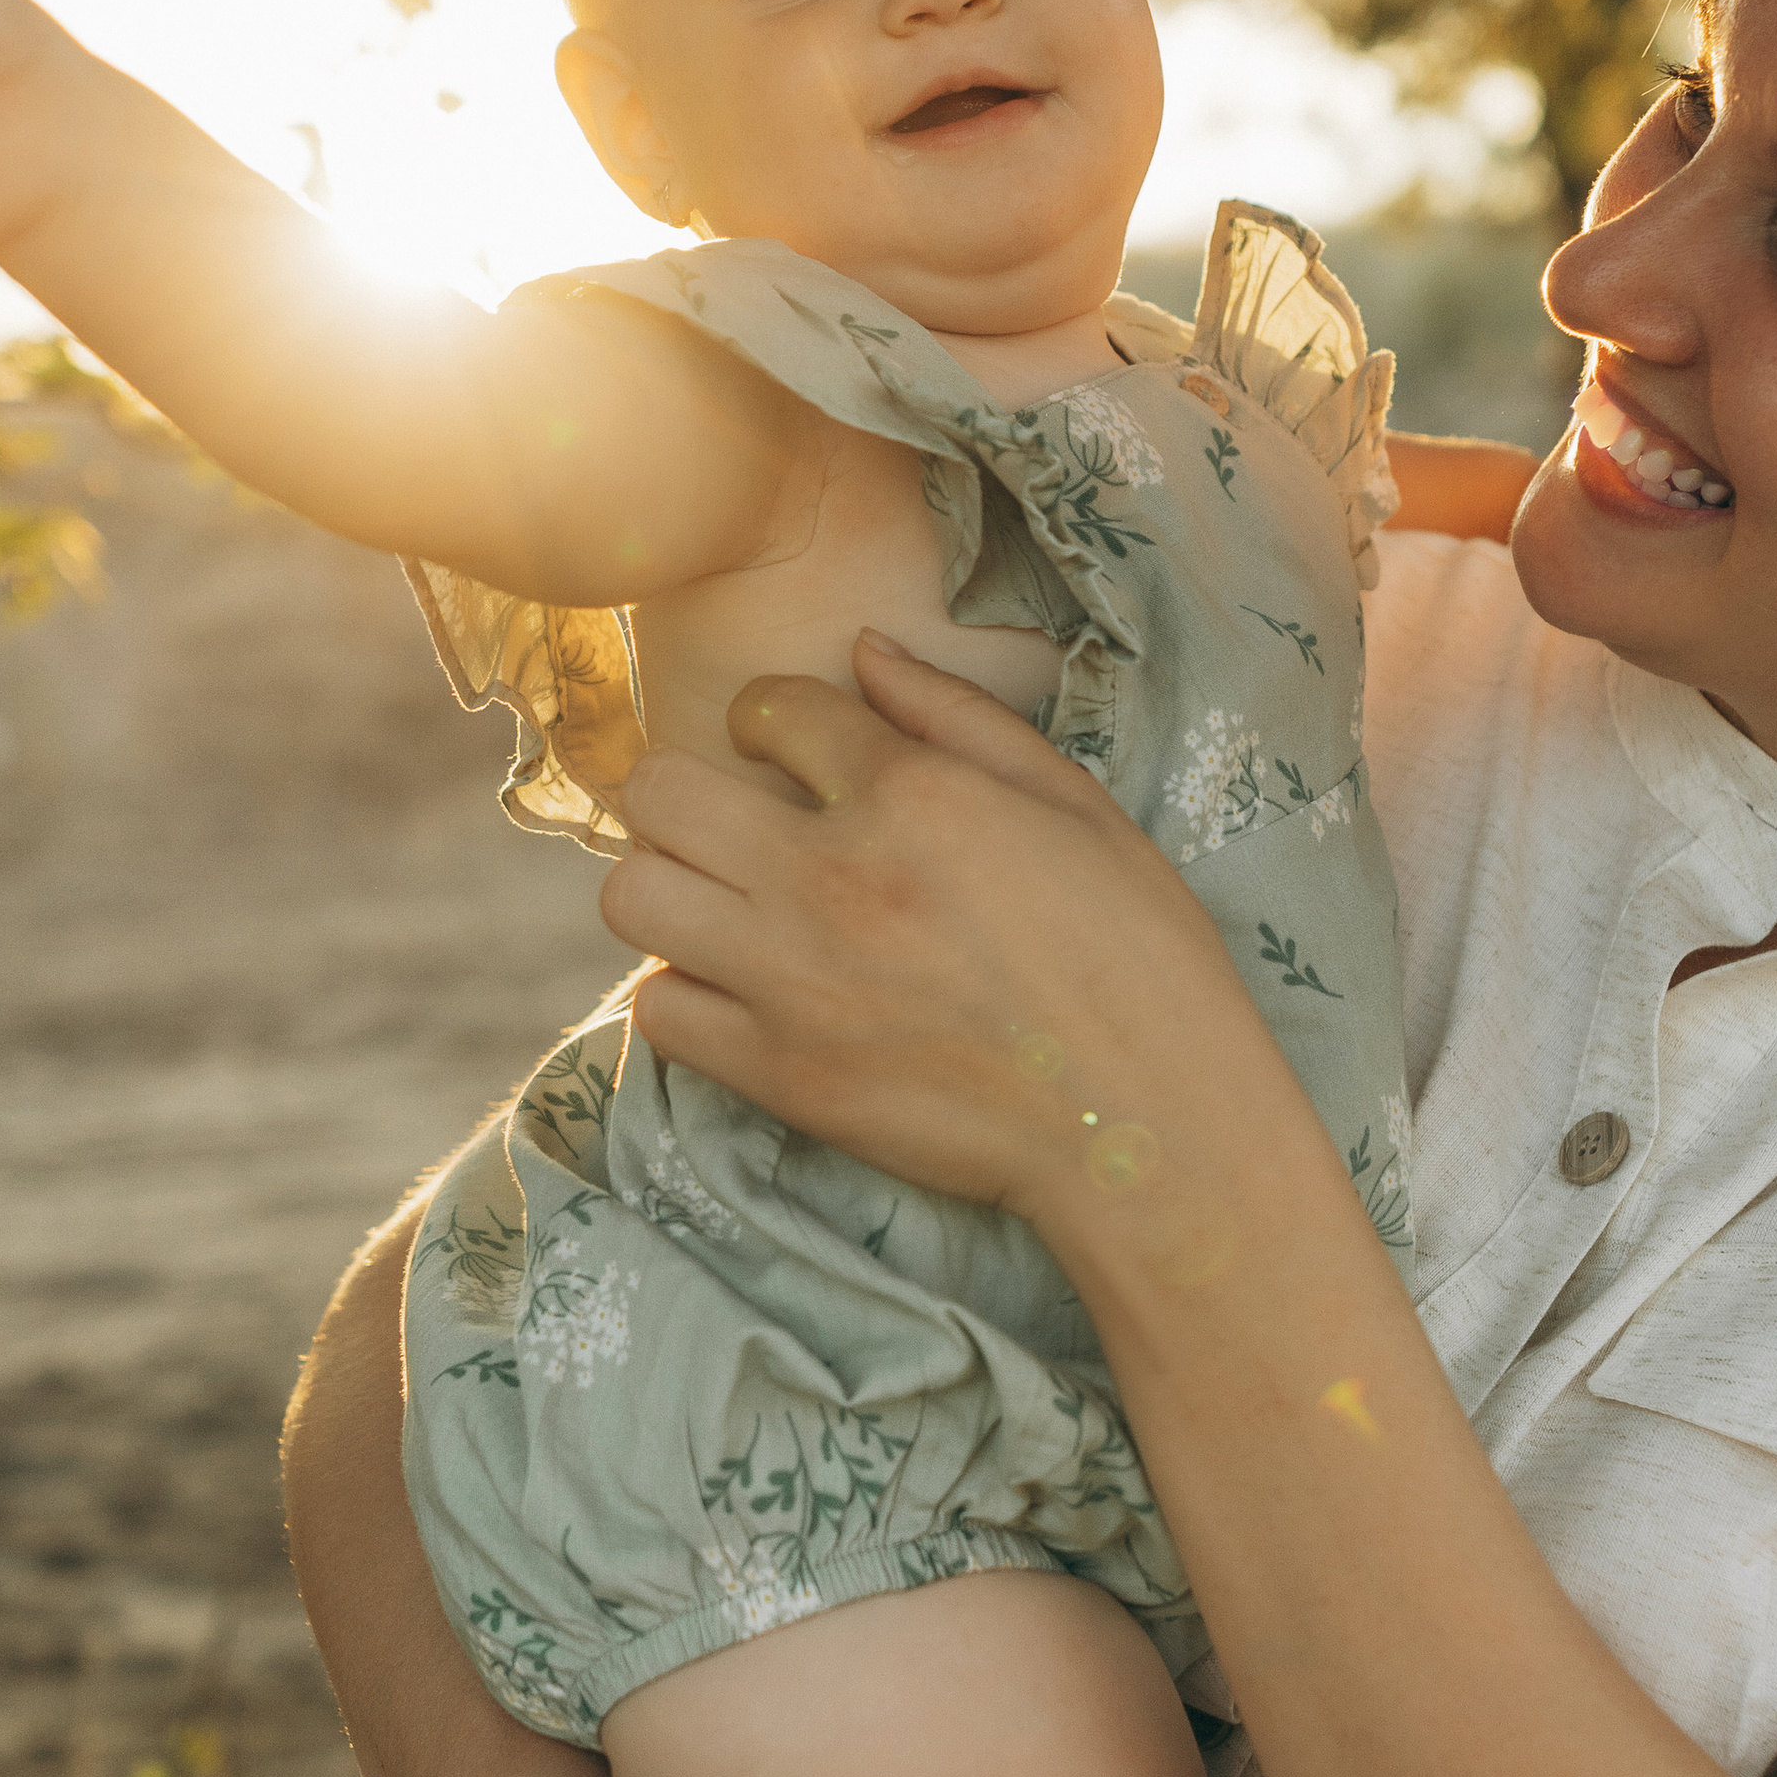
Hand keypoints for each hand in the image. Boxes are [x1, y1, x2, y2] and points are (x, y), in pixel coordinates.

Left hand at [602, 633, 1247, 1226]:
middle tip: (739, 826)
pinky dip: (685, 994)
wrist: (1145, 1126)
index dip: (775, 720)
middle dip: (690, 793)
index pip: (766, 706)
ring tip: (729, 907)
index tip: (795, 753)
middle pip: (658, 792)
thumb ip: (958, 714)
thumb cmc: (1136, 957)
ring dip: (671, 889)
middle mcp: (833, 876)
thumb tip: (860, 649)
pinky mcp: (779, 1073)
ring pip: (631, 895)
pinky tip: (741, 990)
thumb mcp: (1076, 803)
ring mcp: (794, 980)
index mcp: (912, 795)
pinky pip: (655, 1009)